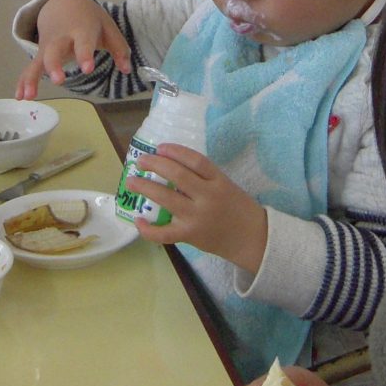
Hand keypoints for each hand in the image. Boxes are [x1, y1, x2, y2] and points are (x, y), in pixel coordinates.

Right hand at [14, 0, 130, 98]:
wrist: (63, 3)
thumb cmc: (88, 18)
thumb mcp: (107, 27)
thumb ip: (119, 48)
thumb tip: (127, 69)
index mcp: (81, 30)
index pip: (83, 42)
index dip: (84, 54)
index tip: (87, 68)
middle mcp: (62, 38)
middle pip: (54, 51)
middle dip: (55, 66)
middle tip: (59, 81)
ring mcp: (48, 46)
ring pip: (38, 61)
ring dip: (32, 78)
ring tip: (29, 96)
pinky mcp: (40, 54)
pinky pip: (30, 67)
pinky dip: (23, 81)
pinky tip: (20, 97)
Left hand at [124, 144, 267, 272]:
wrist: (253, 238)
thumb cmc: (237, 208)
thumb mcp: (226, 186)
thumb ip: (203, 178)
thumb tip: (170, 167)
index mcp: (219, 181)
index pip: (196, 161)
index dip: (176, 151)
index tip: (160, 147)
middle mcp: (208, 197)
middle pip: (178, 176)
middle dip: (155, 165)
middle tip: (141, 161)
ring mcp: (198, 217)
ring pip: (167, 199)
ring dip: (146, 188)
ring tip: (132, 181)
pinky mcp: (190, 236)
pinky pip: (165, 233)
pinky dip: (149, 229)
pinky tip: (138, 220)